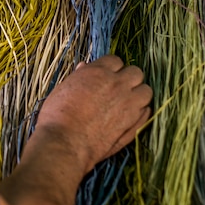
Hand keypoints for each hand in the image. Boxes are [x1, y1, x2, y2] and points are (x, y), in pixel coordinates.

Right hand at [37, 55, 151, 173]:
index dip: (111, 69)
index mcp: (98, 72)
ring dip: (138, 94)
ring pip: (146, 91)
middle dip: (129, 78)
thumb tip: (85, 67)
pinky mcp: (133, 124)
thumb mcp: (63, 89)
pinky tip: (130, 116)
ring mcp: (128, 104)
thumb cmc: (57, 116)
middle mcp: (117, 85)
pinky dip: (141, 112)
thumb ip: (79, 77)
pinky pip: (147, 111)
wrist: (65, 143)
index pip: (115, 61)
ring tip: (127, 103)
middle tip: (119, 89)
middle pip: (136, 72)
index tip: (106, 78)